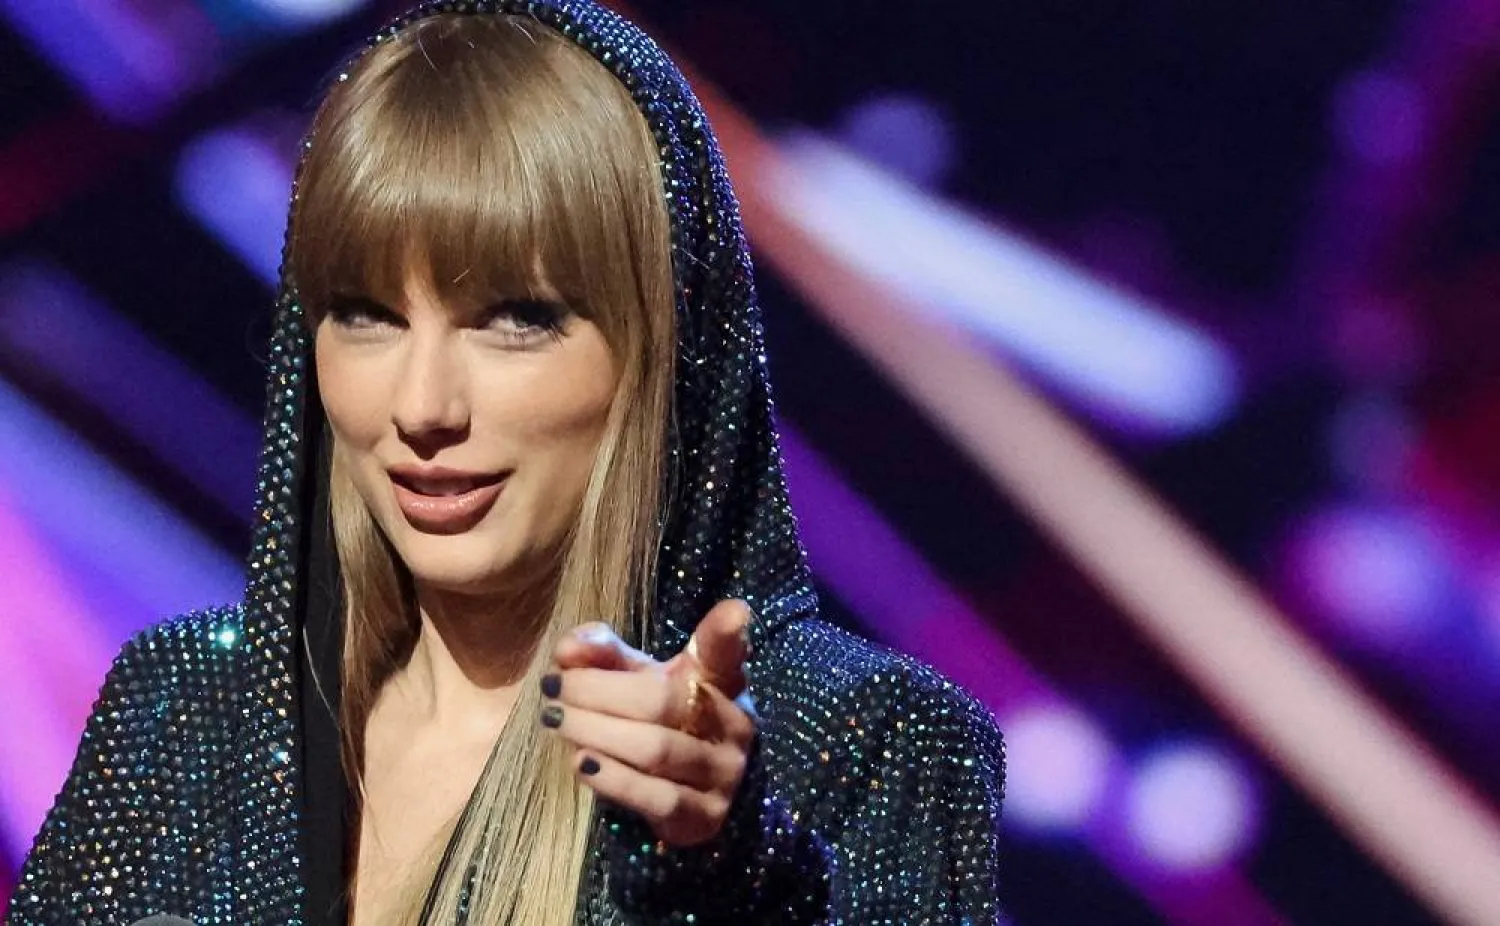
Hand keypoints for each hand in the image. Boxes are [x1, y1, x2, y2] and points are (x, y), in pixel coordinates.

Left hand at [542, 600, 755, 846]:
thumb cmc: (659, 723)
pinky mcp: (706, 819)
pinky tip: (581, 762)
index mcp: (719, 681)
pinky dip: (613, 779)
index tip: (734, 611)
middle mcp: (732, 725)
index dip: (728, 632)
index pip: (725, 652)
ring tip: (556, 720)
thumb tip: (567, 649)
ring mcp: (724, 774)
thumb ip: (602, 655)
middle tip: (553, 688)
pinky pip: (657, 798)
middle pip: (660, 701)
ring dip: (595, 733)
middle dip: (596, 692)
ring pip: (655, 750)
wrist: (691, 796)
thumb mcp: (637, 680)